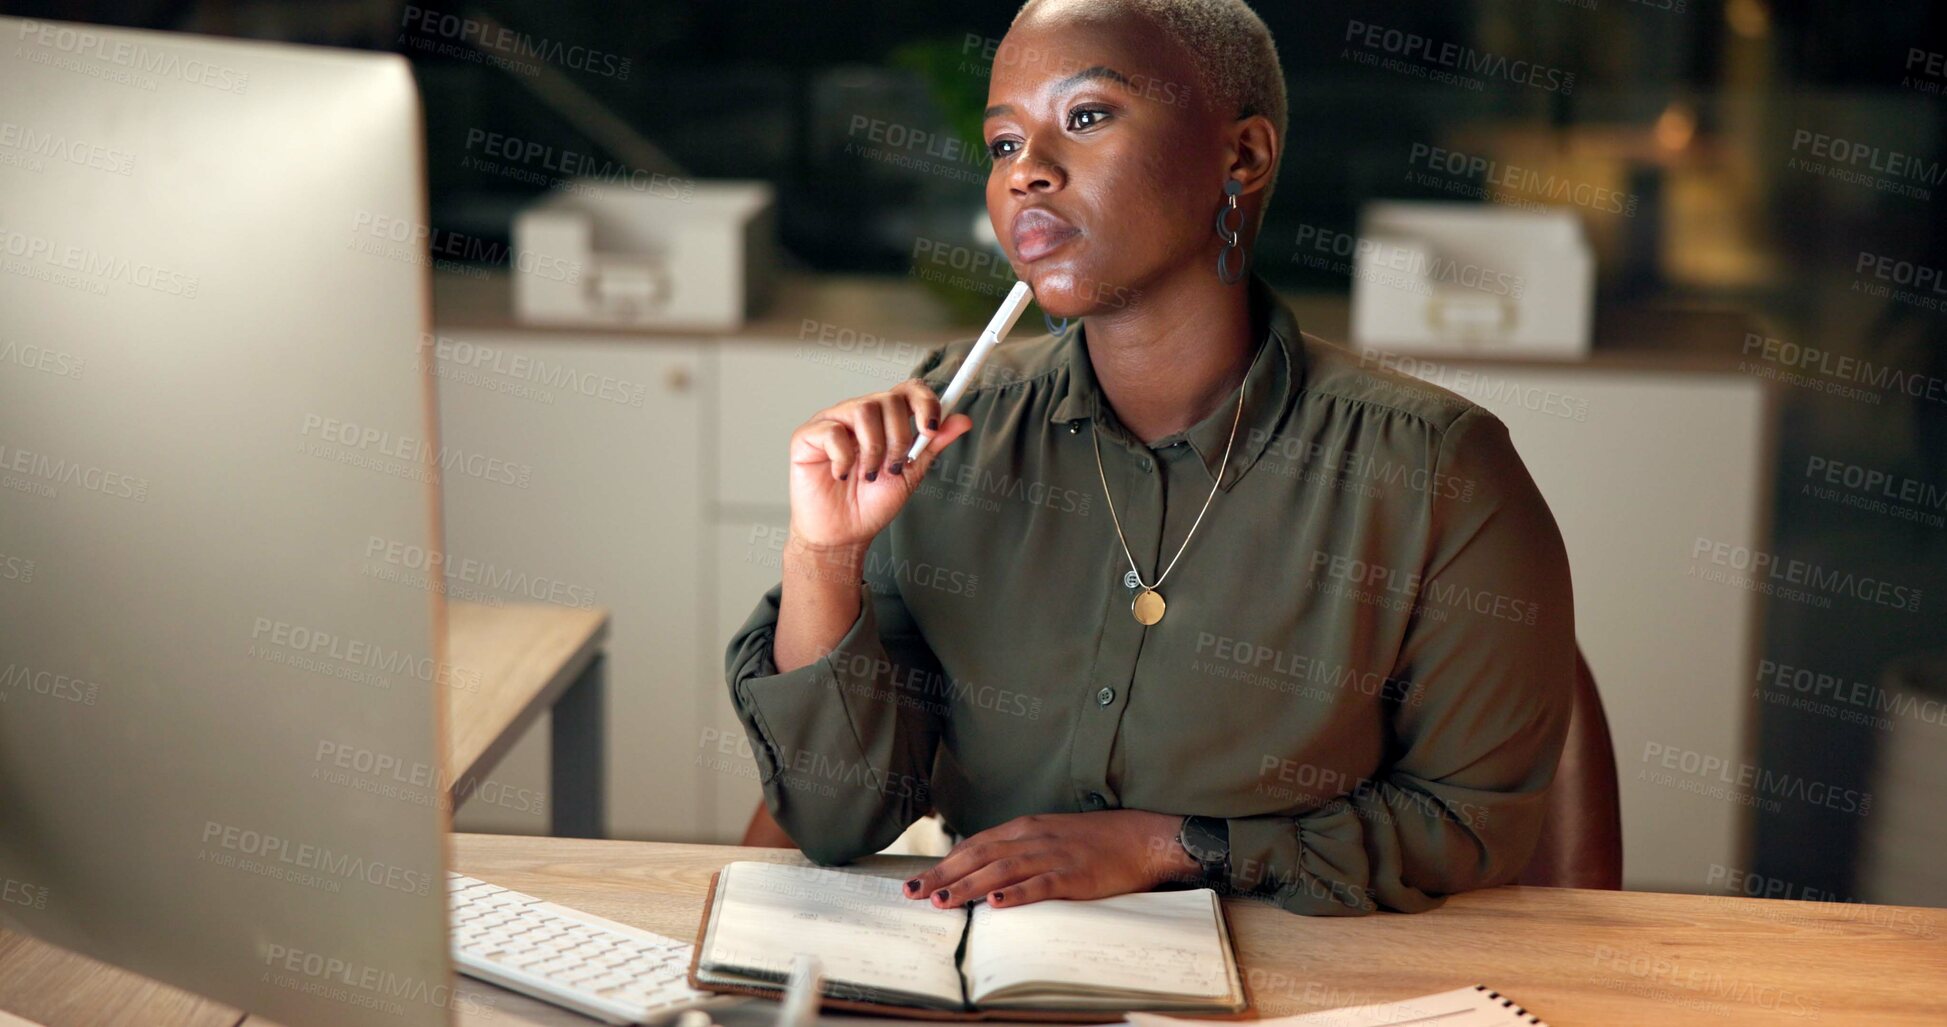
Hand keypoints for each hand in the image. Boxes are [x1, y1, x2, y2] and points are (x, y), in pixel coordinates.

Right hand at [787, 379, 972, 554]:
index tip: (930, 429)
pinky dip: (843, 458)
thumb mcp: (911, 474)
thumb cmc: (872, 504)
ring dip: (874, 448)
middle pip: (888, 399)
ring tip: (870, 475)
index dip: (924, 402)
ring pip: (863, 409)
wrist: (844, 534)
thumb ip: (932, 445)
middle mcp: (859, 414)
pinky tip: (842, 475)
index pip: (908, 390)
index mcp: (886, 419)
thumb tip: (962, 420)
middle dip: (899, 437)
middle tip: (894, 467)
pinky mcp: (807, 436)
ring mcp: (833, 421)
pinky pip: (832, 431)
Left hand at [900, 811, 1200, 908]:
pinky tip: (995, 904)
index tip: (917, 880)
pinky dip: (1016, 894)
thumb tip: (981, 871)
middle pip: (979, 856)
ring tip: (943, 901)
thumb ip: (1016, 850)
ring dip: (969, 886)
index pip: (974, 846)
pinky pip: (1041, 885)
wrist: (1139, 838)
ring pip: (1002, 870)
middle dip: (943, 875)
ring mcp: (1053, 856)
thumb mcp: (1048, 837)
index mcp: (1024, 828)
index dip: (944, 863)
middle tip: (914, 893)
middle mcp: (1033, 838)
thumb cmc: (1092, 842)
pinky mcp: (1075, 875)